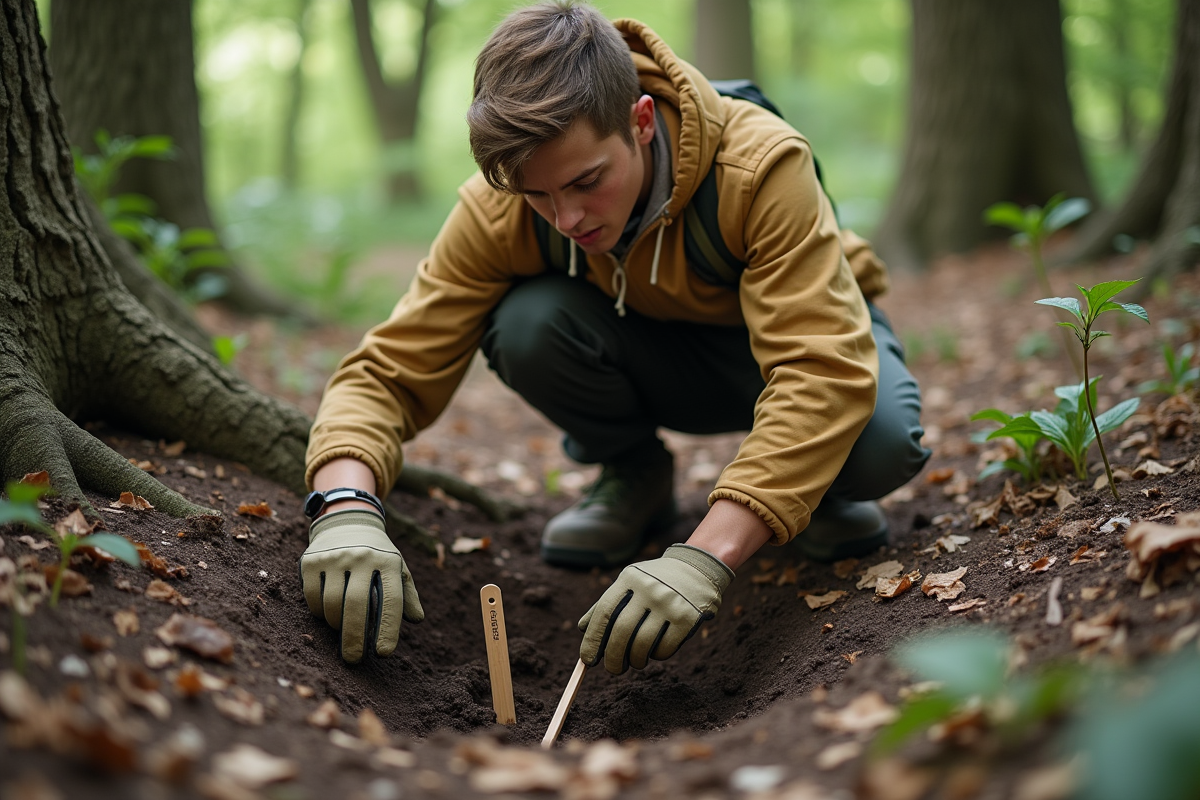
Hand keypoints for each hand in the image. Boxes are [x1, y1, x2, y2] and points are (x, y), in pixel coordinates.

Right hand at [299, 509, 423, 662]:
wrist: (348, 521)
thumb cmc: (378, 554)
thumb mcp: (397, 568)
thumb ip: (407, 594)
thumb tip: (417, 619)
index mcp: (388, 561)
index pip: (392, 600)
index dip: (388, 629)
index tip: (384, 653)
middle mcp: (362, 556)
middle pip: (357, 605)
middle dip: (355, 637)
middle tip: (354, 659)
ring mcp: (335, 557)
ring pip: (332, 604)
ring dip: (336, 624)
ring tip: (342, 629)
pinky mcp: (312, 560)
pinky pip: (313, 597)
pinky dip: (319, 612)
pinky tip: (327, 613)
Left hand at [578, 544, 732, 674]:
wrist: (698, 568)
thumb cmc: (655, 581)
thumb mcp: (630, 582)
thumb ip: (607, 603)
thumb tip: (583, 629)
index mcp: (630, 578)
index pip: (604, 612)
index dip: (593, 639)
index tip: (587, 660)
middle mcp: (649, 589)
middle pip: (622, 631)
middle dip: (613, 657)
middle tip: (613, 669)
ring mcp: (669, 604)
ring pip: (643, 644)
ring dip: (635, 660)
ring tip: (636, 661)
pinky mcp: (687, 618)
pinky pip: (664, 649)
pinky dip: (656, 656)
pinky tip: (655, 650)